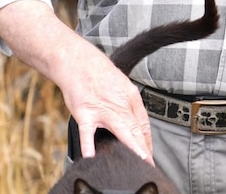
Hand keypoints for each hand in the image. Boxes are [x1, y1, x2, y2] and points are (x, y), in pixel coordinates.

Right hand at [0, 0, 152, 161]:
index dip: (147, 141)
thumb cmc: (97, 72)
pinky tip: (91, 157)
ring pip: (121, 131)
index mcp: (130, 97)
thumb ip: (128, 105)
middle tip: (149, 164)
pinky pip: (87, 133)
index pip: (143, 124)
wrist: (76, 61)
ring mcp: (102, 109)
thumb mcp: (121, 84)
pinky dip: (88, 146)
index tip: (149, 155)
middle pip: (136, 129)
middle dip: (144, 148)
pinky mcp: (84, 113)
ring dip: (131, 147)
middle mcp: (119, 104)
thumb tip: (135, 124)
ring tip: (138, 161)